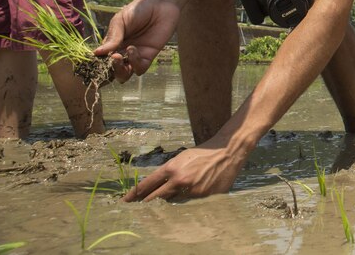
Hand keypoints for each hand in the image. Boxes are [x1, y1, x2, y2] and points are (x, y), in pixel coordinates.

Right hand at [93, 0, 181, 80]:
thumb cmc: (138, 10)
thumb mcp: (120, 21)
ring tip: (118, 56)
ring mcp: (135, 56)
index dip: (97, 64)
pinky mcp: (149, 56)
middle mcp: (122, 52)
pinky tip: (132, 49)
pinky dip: (134, 63)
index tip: (95, 61)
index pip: (102, 60)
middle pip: (112, 71)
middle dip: (109, 70)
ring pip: (125, 75)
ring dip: (120, 70)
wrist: (160, 4)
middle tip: (110, 59)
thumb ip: (112, 37)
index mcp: (112, 44)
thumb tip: (96, 53)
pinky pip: (140, 68)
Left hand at [124, 140, 247, 201]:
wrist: (228, 151)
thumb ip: (168, 172)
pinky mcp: (204, 197)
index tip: (126, 200)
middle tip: (143, 203)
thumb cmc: (204, 152)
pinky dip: (190, 196)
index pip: (147, 185)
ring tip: (184, 185)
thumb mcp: (182, 157)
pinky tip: (198, 186)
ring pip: (174, 200)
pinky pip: (190, 202)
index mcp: (172, 168)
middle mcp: (179, 181)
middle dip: (149, 200)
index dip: (134, 194)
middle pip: (156, 198)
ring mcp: (192, 191)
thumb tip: (155, 187)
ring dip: (173, 196)